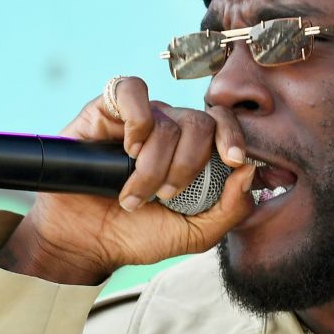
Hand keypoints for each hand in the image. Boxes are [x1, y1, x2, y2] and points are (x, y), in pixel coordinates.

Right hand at [0, 76, 255, 284]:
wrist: (84, 242)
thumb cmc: (136, 236)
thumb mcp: (194, 235)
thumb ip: (231, 209)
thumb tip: (248, 170)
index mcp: (193, 152)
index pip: (223, 123)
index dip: (233, 136)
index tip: (233, 160)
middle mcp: (168, 129)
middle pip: (199, 123)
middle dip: (186, 166)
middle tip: (166, 195)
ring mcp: (137, 118)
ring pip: (167, 119)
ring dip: (153, 164)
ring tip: (134, 193)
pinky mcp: (104, 110)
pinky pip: (131, 91)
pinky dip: (136, 121)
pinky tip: (127, 149)